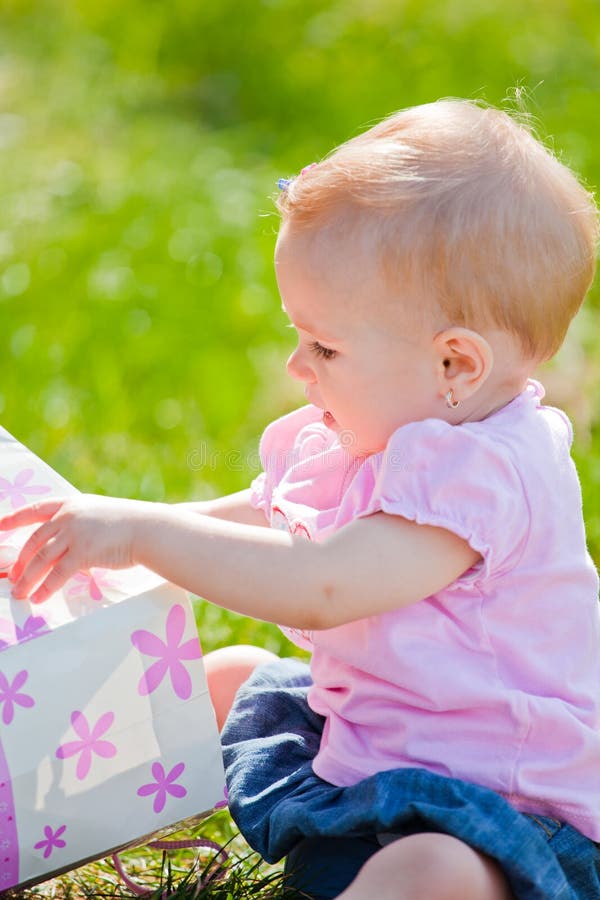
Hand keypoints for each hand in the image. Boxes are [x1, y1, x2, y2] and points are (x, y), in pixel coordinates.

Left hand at [0, 495, 153, 602]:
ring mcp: (75, 533)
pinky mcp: (83, 552)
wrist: (148, 529)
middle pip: (34, 540)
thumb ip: (78, 529)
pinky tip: (39, 597)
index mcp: (71, 504)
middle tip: (11, 576)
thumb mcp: (97, 518)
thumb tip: (65, 551)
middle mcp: (68, 516)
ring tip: (19, 593)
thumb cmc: (128, 525)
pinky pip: (58, 573)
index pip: (35, 509)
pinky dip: (46, 587)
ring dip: (27, 578)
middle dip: (20, 561)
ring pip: (41, 559)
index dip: (15, 518)